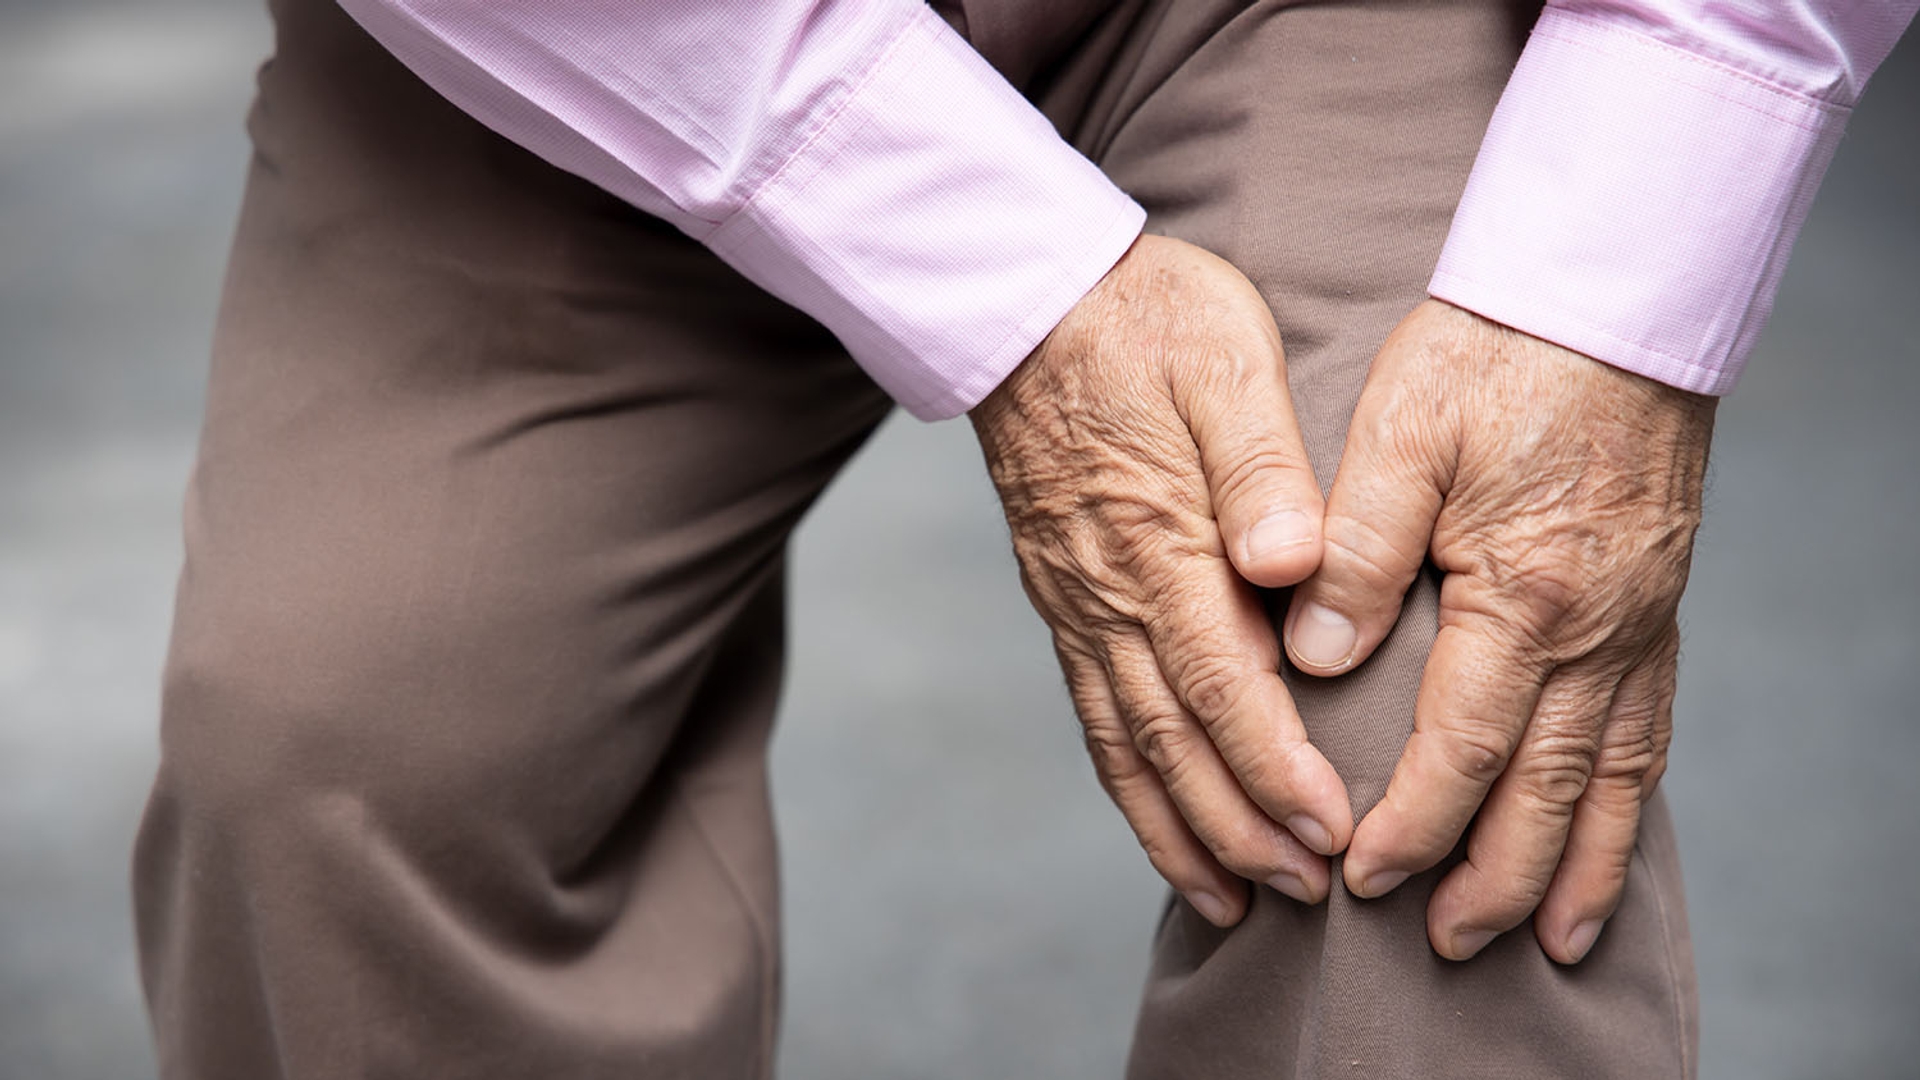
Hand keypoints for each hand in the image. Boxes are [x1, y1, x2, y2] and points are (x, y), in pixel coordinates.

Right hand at [971, 235, 1352, 925]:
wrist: (1028, 302)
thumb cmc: (1144, 319)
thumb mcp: (1224, 359)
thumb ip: (1262, 466)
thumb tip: (1290, 563)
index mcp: (1157, 540)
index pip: (1221, 684)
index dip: (1275, 770)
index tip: (1332, 832)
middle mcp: (1108, 593)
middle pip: (1173, 741)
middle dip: (1242, 828)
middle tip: (1310, 893)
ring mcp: (1077, 605)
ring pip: (1127, 746)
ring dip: (1186, 831)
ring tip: (1241, 902)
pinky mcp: (1064, 604)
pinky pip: (1093, 718)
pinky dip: (1131, 790)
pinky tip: (1166, 829)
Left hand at [1284, 299, 1715, 962]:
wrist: (1611, 291)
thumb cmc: (1495, 351)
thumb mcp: (1402, 432)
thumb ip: (1353, 548)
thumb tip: (1312, 656)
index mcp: (1524, 593)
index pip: (1461, 749)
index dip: (1412, 825)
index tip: (1364, 876)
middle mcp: (1598, 626)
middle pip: (1545, 789)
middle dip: (1494, 877)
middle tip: (1449, 943)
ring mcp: (1640, 620)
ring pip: (1614, 775)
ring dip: (1576, 863)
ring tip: (1551, 938)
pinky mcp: (1657, 601)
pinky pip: (1652, 726)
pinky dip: (1629, 797)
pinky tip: (1607, 828)